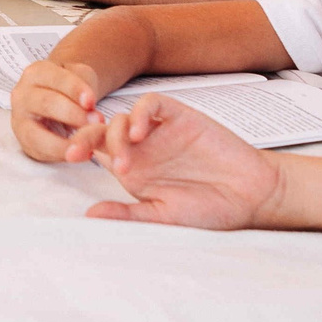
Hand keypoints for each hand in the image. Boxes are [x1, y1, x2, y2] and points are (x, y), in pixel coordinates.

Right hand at [8, 58, 106, 162]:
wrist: (55, 103)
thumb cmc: (68, 89)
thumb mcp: (79, 77)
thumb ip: (85, 88)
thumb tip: (90, 112)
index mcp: (37, 73)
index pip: (55, 78)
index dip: (74, 89)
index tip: (91, 102)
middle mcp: (23, 94)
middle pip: (47, 103)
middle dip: (73, 115)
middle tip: (97, 123)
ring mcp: (19, 119)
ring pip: (37, 133)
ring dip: (64, 142)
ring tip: (87, 148)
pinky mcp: (24, 141)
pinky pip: (40, 151)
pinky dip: (61, 154)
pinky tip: (80, 154)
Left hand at [82, 94, 284, 230]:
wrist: (252, 194)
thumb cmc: (211, 209)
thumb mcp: (164, 216)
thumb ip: (129, 214)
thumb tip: (90, 214)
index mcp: (134, 171)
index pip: (97, 152)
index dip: (79, 149)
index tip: (68, 158)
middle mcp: (142, 149)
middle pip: (101, 131)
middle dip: (85, 137)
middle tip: (79, 153)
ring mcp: (160, 132)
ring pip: (122, 117)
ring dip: (114, 133)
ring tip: (125, 160)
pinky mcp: (179, 117)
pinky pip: (151, 105)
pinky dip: (140, 114)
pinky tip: (140, 133)